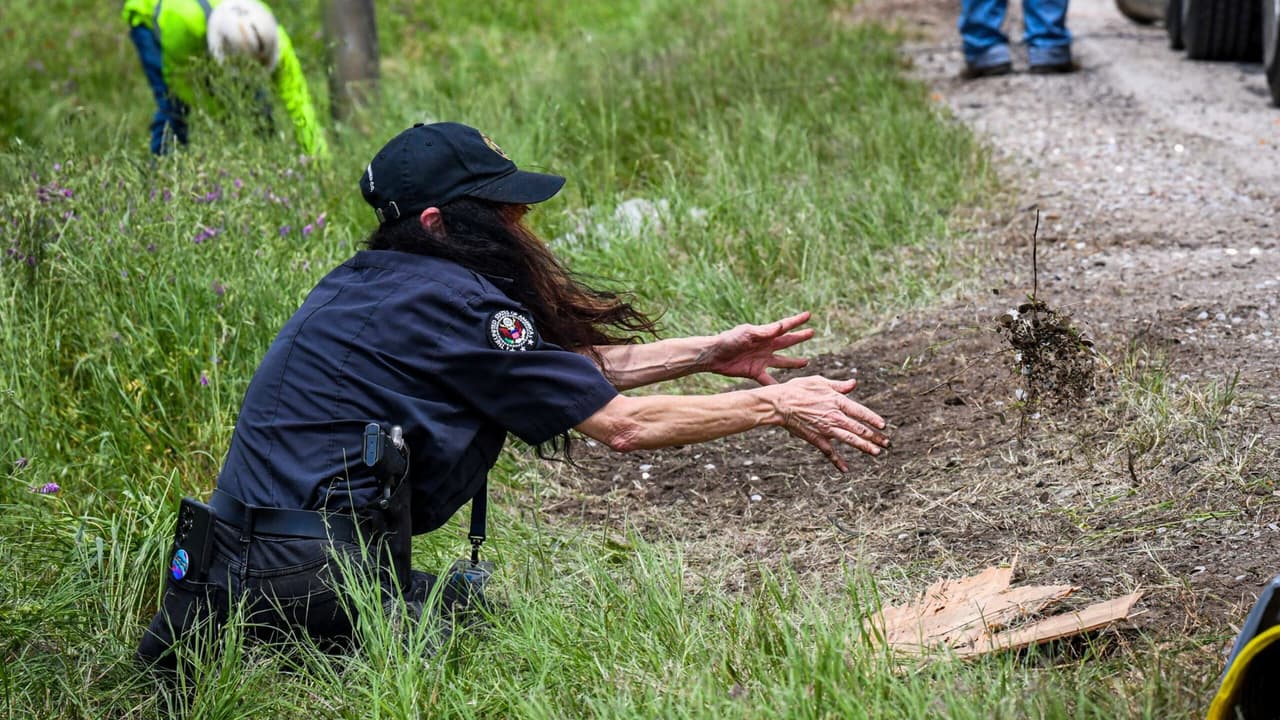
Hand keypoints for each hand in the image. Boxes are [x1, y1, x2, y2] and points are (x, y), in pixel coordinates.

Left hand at [701, 311, 813, 384]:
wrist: (714, 355)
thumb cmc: (728, 340)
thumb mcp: (747, 333)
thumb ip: (764, 331)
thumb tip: (782, 325)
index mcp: (765, 335)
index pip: (784, 326)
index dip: (797, 321)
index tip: (808, 315)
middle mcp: (766, 346)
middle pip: (787, 342)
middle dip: (799, 337)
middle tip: (811, 332)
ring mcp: (762, 360)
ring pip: (782, 362)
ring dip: (794, 362)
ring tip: (806, 362)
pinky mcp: (755, 372)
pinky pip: (769, 380)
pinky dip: (776, 385)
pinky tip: (785, 390)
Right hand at [763, 376, 888, 471]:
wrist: (779, 404)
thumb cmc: (798, 389)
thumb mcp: (819, 381)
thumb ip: (839, 385)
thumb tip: (854, 383)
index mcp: (837, 401)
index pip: (861, 412)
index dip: (873, 419)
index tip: (883, 425)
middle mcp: (835, 417)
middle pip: (859, 429)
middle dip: (875, 437)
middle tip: (887, 443)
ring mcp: (826, 430)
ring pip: (850, 440)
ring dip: (864, 447)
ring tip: (876, 452)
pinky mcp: (816, 439)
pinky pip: (829, 452)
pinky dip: (837, 462)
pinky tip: (845, 470)